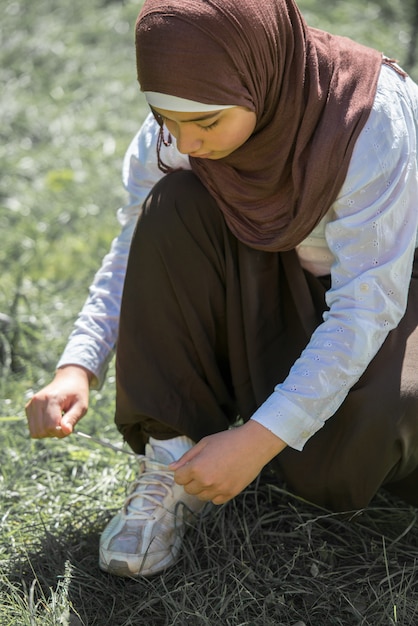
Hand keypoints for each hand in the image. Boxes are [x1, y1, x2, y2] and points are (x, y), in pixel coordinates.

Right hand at [25, 365, 92, 438]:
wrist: (68, 380)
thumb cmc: (77, 394)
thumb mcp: (81, 406)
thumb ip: (73, 418)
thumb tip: (66, 431)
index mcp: (51, 399)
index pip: (50, 426)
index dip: (61, 432)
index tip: (70, 427)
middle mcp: (38, 401)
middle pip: (41, 431)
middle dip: (54, 433)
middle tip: (65, 424)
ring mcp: (31, 404)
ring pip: (35, 432)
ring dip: (48, 432)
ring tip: (58, 421)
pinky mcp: (28, 408)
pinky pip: (33, 428)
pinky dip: (42, 428)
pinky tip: (51, 419)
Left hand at [170, 421, 286, 504]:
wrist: (254, 445)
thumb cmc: (228, 440)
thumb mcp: (204, 443)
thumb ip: (186, 458)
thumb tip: (171, 468)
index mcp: (197, 468)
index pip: (178, 478)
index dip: (182, 471)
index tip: (189, 466)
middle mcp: (207, 481)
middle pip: (188, 489)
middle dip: (191, 480)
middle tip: (203, 467)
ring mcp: (219, 489)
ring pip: (201, 496)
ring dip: (202, 488)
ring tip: (213, 473)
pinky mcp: (230, 494)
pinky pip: (215, 500)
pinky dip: (215, 493)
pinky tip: (221, 480)